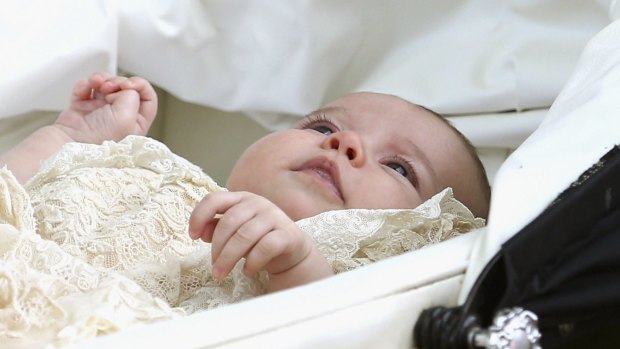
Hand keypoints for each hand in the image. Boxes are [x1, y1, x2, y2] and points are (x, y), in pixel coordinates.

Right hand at [54, 72, 156, 143]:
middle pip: (126, 87)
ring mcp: (101, 111)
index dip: (140, 86)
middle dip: (118, 82)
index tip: (129, 85)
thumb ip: (132, 96)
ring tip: (96, 84)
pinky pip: (87, 87)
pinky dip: (85, 85)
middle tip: (109, 87)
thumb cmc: (98, 138)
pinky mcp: (83, 107)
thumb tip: (125, 88)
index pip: (148, 98)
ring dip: (101, 80)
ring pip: (107, 84)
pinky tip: (83, 91)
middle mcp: (120, 117)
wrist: (68, 143)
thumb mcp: (127, 116)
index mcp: (136, 123)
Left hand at [188, 191, 332, 291]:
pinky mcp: (288, 234)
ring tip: (222, 274)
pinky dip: (253, 262)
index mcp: (242, 199)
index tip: (192, 236)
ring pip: (245, 235)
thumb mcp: (235, 234)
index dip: (199, 216)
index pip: (214, 199)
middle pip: (229, 222)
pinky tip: (248, 271)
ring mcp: (275, 217)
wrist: (292, 252)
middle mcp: (259, 203)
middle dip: (217, 248)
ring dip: (229, 258)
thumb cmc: (258, 240)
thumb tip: (201, 232)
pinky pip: (265, 247)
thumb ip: (217, 229)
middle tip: (213, 268)